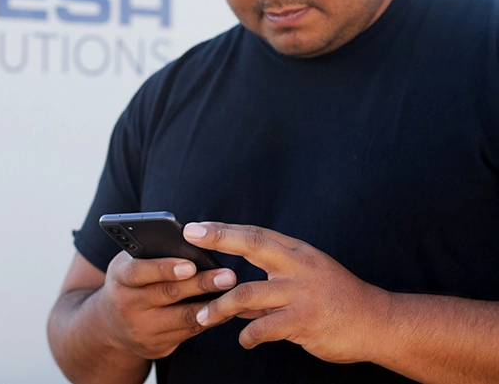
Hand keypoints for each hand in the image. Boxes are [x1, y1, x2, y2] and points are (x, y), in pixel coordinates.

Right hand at [98, 250, 236, 359]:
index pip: (139, 272)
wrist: (110, 324)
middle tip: (228, 275)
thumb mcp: (131, 262)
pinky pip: (189, 332)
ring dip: (212, 305)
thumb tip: (191, 239)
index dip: (165, 268)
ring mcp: (142, 330)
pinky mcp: (157, 347)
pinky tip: (227, 307)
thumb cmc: (131, 280)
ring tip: (234, 291)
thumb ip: (153, 252)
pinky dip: (210, 319)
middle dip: (201, 284)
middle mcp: (127, 306)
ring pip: (183, 317)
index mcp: (120, 278)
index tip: (190, 264)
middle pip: (168, 294)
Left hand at [183, 222, 390, 363]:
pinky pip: (265, 327)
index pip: (255, 233)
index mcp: (297, 252)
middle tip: (191, 237)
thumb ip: (269, 286)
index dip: (224, 229)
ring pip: (248, 292)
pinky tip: (245, 340)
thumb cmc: (336, 299)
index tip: (197, 227)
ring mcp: (301, 292)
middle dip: (219, 238)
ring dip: (220, 307)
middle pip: (252, 244)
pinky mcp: (304, 320)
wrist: (376, 321)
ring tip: (202, 317)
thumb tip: (233, 298)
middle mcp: (297, 265)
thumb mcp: (304, 281)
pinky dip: (248, 335)